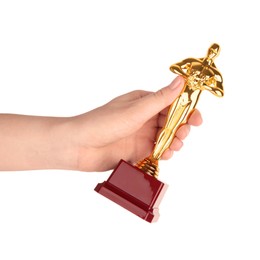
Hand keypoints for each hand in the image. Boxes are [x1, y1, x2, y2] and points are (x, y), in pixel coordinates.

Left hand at [71, 76, 201, 171]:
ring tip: (173, 147)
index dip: (187, 110)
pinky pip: (157, 150)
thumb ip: (160, 99)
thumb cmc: (103, 123)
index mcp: (144, 102)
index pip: (172, 103)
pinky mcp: (137, 150)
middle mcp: (144, 117)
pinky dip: (164, 152)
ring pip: (167, 137)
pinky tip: (165, 155)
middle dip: (181, 128)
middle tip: (182, 135)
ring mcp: (141, 134)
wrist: (80, 146)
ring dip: (174, 142)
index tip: (197, 119)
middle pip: (172, 121)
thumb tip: (181, 81)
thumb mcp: (135, 110)